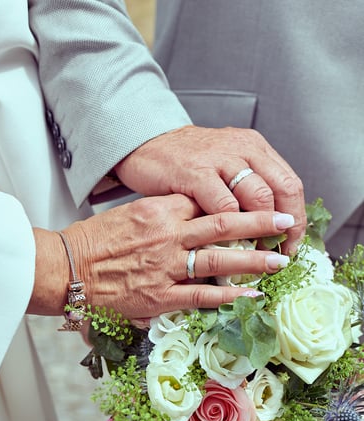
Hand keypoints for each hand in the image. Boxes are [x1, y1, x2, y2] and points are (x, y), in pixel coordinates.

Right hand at [52, 194, 291, 319]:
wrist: (67, 266)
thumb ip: (164, 214)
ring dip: (253, 260)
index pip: (207, 202)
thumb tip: (191, 216)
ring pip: (220, 259)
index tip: (260, 203)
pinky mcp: (160, 296)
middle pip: (224, 224)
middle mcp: (168, 235)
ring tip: (278, 260)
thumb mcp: (131, 213)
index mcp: (160, 210)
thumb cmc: (94, 240)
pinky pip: (202, 296)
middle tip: (286, 222)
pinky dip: (228, 296)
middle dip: (260, 223)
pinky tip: (250, 294)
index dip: (238, 204)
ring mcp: (166, 266)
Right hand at [114, 125, 304, 254]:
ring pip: (258, 197)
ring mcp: (219, 159)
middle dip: (285, 228)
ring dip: (263, 231)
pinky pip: (224, 206)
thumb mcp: (224, 165)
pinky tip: (229, 247)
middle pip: (282, 190)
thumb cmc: (184, 162)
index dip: (297, 218)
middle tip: (280, 253)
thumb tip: (271, 226)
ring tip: (261, 255)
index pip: (290, 184)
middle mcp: (242, 149)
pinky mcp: (195, 173)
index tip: (292, 243)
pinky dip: (232, 231)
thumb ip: (245, 187)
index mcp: (253, 148)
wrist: (144, 143)